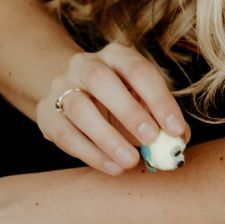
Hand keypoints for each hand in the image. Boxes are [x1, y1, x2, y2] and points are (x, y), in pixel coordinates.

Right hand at [39, 43, 186, 174]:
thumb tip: (178, 140)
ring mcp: (61, 86)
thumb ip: (162, 119)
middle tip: (150, 139)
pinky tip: (112, 167)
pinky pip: (65, 133)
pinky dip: (90, 153)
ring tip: (130, 161)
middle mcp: (85, 64)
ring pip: (78, 107)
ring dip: (107, 138)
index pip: (137, 70)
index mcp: (115, 56)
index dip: (158, 99)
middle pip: (101, 80)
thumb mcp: (143, 102)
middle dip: (128, 111)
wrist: (76, 95)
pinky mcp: (46, 112)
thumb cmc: (120, 102)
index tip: (174, 128)